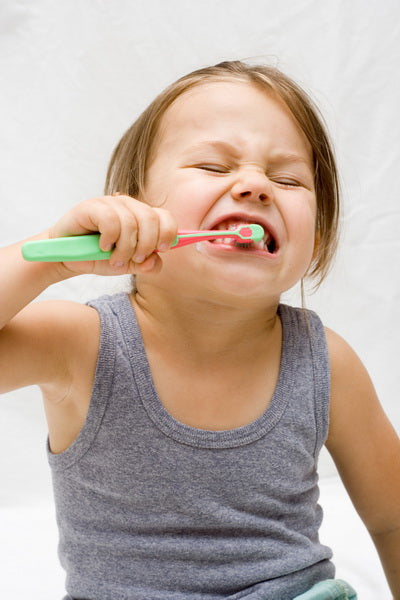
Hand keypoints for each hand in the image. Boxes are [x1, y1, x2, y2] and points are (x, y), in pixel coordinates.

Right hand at [48, 194, 177, 276]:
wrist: (67, 257)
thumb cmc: (98, 257)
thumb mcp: (127, 265)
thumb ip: (145, 265)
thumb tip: (155, 260)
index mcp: (141, 216)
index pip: (165, 217)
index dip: (168, 234)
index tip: (160, 250)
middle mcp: (128, 206)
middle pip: (151, 219)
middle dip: (145, 245)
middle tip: (133, 260)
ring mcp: (110, 203)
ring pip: (131, 223)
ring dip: (124, 248)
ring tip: (114, 259)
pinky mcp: (92, 206)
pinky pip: (111, 221)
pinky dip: (109, 239)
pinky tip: (102, 246)